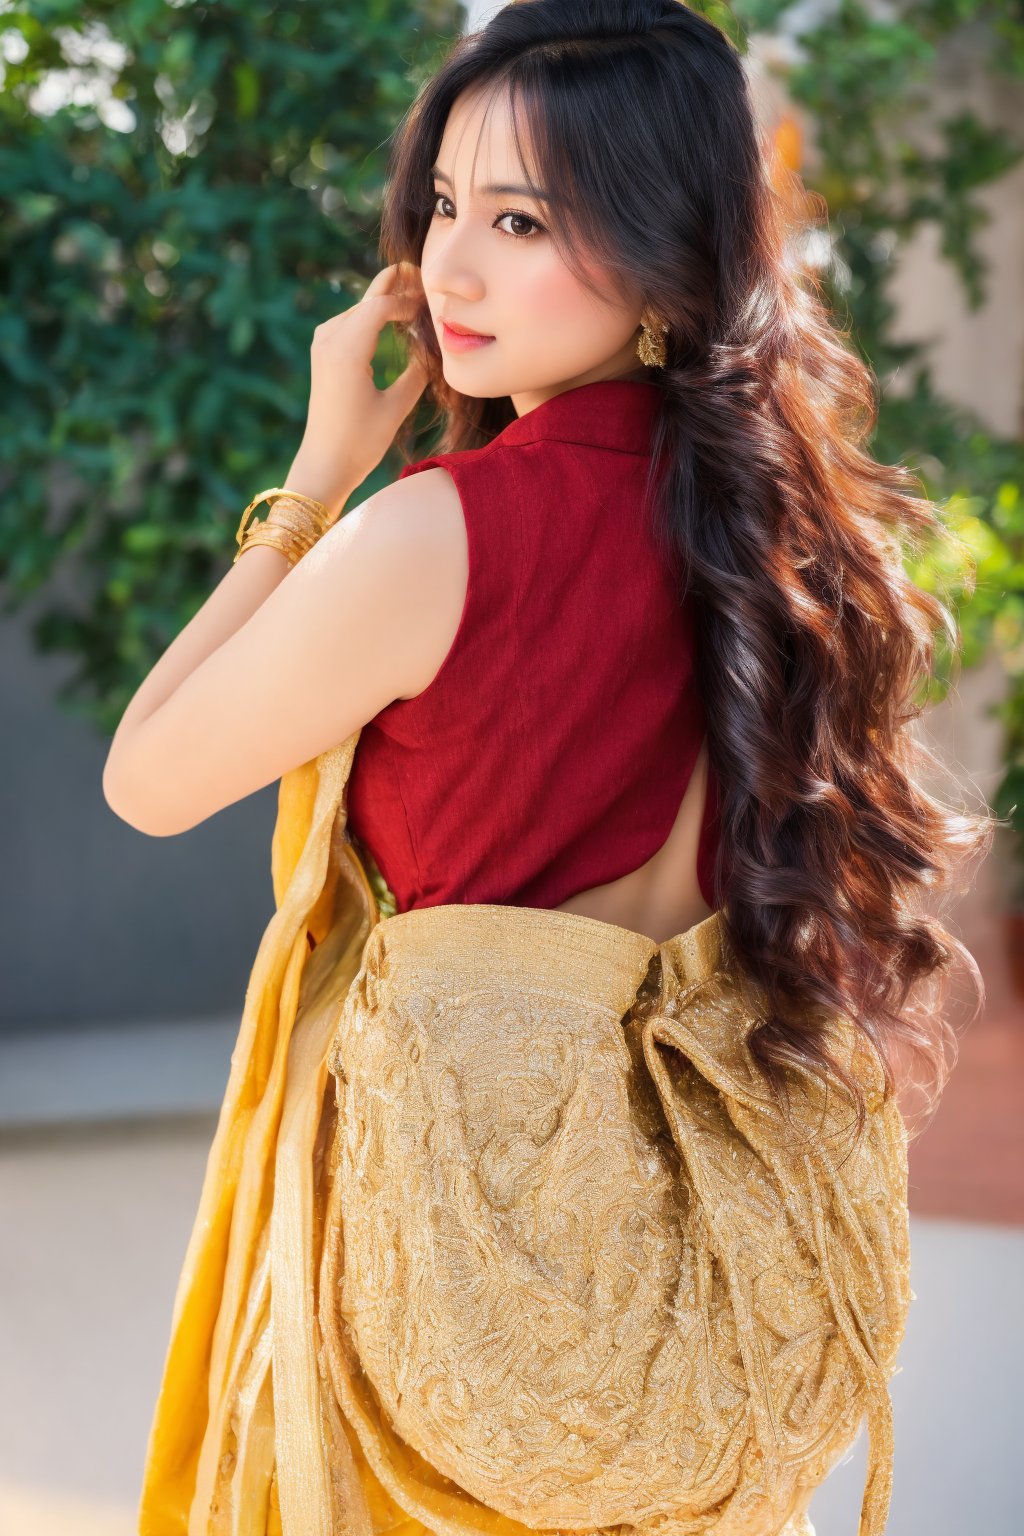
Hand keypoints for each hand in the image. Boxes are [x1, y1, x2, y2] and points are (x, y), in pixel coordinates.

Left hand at [288, 261, 429, 518]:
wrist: (324, 463)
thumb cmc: (361, 442)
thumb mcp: (396, 407)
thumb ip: (417, 373)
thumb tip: (433, 349)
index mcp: (347, 351)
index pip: (381, 306)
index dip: (409, 300)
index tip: (433, 304)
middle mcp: (330, 340)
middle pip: (367, 299)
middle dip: (394, 285)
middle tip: (423, 275)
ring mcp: (322, 344)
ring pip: (358, 308)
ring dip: (383, 300)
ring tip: (413, 297)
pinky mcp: (322, 353)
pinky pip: (349, 322)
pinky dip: (370, 316)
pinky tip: (389, 319)